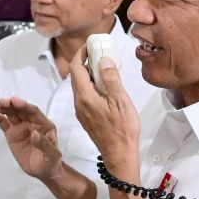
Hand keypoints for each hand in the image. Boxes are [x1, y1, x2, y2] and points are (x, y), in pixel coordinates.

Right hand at [0, 97, 62, 180]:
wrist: (42, 171)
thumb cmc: (50, 162)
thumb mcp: (52, 156)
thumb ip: (45, 145)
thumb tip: (34, 133)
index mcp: (44, 125)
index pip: (34, 112)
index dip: (24, 106)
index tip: (15, 102)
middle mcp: (32, 122)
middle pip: (20, 110)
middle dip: (11, 105)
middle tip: (1, 102)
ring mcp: (21, 127)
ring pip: (10, 114)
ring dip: (1, 109)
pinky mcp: (11, 133)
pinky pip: (2, 123)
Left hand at [67, 45, 140, 167]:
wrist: (119, 154)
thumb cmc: (122, 129)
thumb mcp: (120, 101)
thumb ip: (111, 79)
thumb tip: (103, 60)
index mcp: (84, 96)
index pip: (75, 68)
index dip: (81, 53)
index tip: (91, 45)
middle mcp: (78, 103)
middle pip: (76, 76)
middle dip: (85, 61)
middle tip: (99, 52)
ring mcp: (81, 111)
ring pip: (80, 86)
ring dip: (89, 74)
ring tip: (105, 67)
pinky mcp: (86, 116)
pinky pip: (85, 95)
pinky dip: (92, 85)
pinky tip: (105, 86)